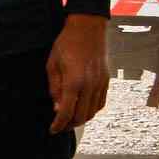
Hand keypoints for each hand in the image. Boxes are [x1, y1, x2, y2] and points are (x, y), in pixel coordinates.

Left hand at [46, 14, 109, 134]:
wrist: (88, 28)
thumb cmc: (66, 44)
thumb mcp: (52, 65)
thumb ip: (55, 89)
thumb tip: (57, 108)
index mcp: (74, 82)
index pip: (66, 113)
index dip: (58, 125)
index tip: (52, 130)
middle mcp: (90, 85)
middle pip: (82, 117)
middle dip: (69, 125)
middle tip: (59, 127)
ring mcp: (101, 83)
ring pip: (93, 112)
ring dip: (81, 119)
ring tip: (70, 120)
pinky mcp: (106, 81)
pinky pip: (101, 103)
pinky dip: (92, 111)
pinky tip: (83, 110)